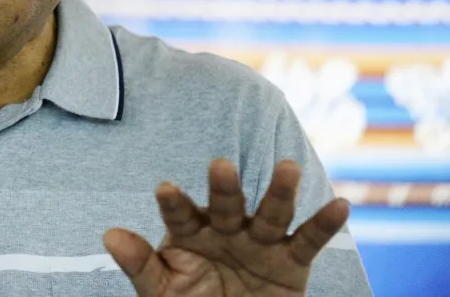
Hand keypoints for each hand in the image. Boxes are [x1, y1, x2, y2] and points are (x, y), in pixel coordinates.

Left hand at [103, 159, 348, 295]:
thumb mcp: (161, 293)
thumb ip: (140, 265)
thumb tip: (109, 235)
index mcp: (189, 233)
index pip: (180, 215)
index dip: (173, 204)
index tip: (164, 189)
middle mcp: (226, 229)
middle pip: (226, 205)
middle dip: (224, 188)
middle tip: (220, 166)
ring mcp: (260, 242)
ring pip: (271, 213)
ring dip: (280, 192)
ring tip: (289, 167)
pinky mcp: (291, 262)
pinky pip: (308, 241)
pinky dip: (325, 224)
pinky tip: (340, 204)